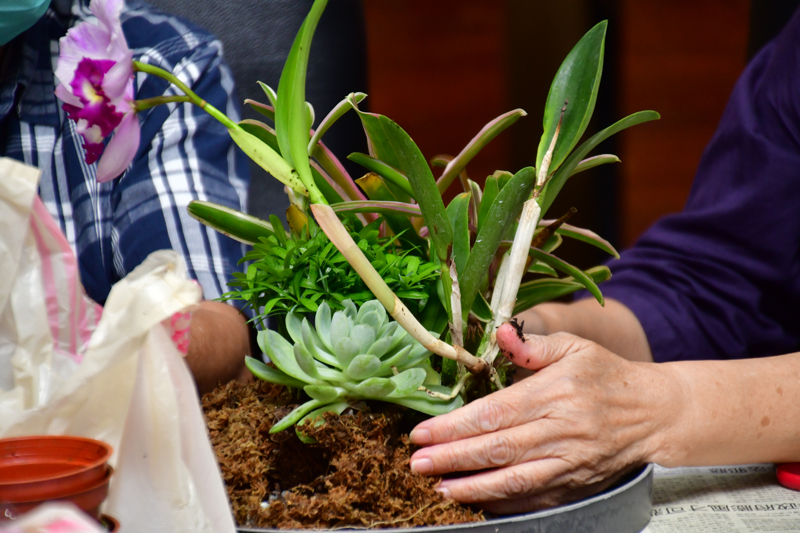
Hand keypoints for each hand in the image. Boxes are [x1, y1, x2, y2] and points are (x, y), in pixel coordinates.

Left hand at [408, 324, 680, 513]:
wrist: (653, 413)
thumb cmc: (606, 376)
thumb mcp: (574, 347)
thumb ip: (532, 345)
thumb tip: (500, 333)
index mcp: (555, 393)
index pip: (496, 413)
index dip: (456, 425)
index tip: (423, 432)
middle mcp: (561, 430)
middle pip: (498, 448)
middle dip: (453, 457)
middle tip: (417, 463)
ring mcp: (569, 461)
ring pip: (514, 479)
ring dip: (473, 486)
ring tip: (439, 487)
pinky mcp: (575, 484)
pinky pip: (534, 498)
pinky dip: (504, 502)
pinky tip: (475, 500)